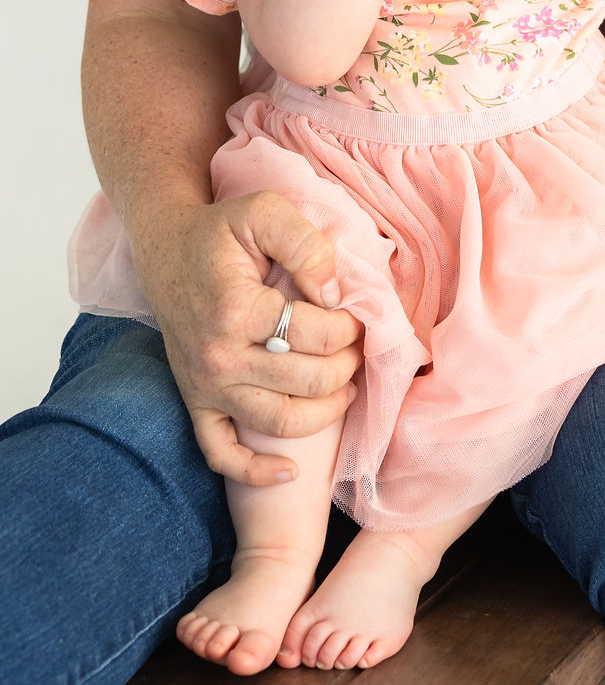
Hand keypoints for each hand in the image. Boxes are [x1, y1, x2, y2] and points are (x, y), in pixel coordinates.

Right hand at [129, 191, 362, 485]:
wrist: (168, 250)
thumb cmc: (222, 231)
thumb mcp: (265, 212)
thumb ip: (305, 243)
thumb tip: (334, 292)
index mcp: (236, 310)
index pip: (316, 334)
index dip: (349, 326)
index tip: (356, 314)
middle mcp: (217, 357)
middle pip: (306, 380)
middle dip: (345, 365)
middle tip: (356, 347)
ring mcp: (205, 386)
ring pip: (279, 423)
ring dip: (325, 411)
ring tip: (344, 386)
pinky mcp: (196, 402)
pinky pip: (221, 453)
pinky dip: (255, 472)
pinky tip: (290, 472)